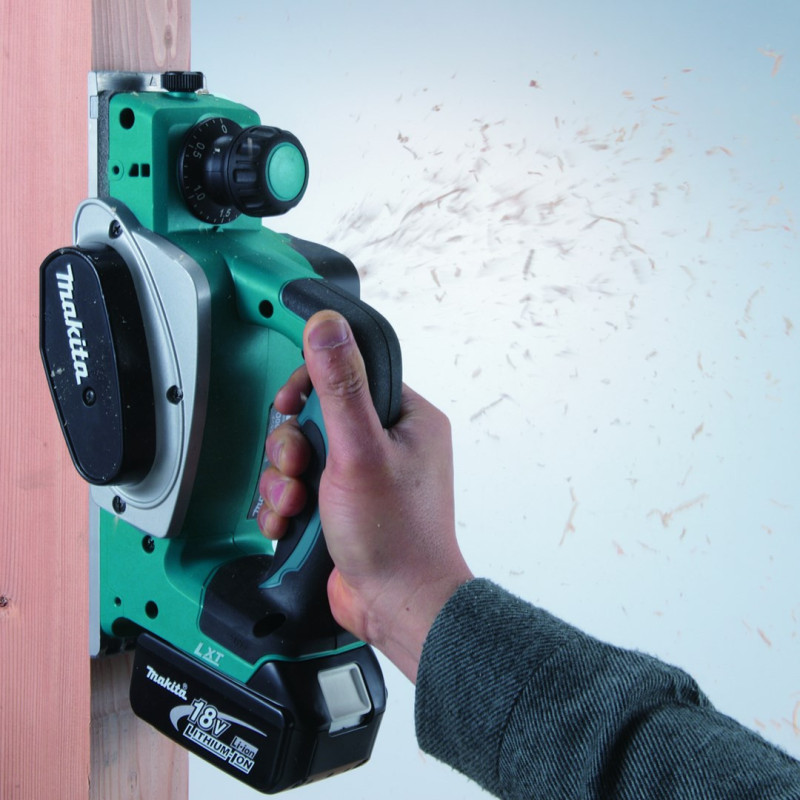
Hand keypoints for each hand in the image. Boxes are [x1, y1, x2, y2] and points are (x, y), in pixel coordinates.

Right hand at [258, 310, 472, 681]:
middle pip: (314, 417)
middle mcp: (387, 444)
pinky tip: (290, 523)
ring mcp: (363, 477)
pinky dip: (286, 505)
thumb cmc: (396, 537)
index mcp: (406, 419)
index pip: (347, 374)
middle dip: (291, 446)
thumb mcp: (359, 452)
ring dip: (283, 480)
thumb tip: (327, 327)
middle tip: (297, 468)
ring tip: (295, 504)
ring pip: (300, 456)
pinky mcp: (342, 506)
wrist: (396, 607)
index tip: (289, 405)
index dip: (309, 387)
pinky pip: (299, 488)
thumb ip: (340, 386)